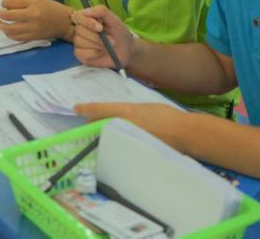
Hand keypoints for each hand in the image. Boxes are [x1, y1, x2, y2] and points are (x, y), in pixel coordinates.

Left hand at [0, 0, 73, 41]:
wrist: (64, 22)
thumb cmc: (50, 7)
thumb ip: (21, 2)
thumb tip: (5, 7)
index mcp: (33, 3)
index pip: (12, 3)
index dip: (3, 3)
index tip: (2, 4)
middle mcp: (32, 16)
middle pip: (9, 16)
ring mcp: (32, 28)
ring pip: (10, 29)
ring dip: (1, 26)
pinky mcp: (32, 37)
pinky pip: (16, 38)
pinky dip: (9, 34)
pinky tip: (6, 31)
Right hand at [73, 6, 136, 69]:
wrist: (126, 51)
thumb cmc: (119, 33)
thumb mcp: (114, 20)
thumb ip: (101, 11)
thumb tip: (85, 11)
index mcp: (87, 18)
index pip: (78, 16)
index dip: (87, 22)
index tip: (100, 28)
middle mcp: (81, 29)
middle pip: (79, 30)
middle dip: (96, 37)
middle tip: (111, 40)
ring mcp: (79, 42)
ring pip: (79, 41)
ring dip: (96, 45)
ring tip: (107, 47)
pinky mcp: (80, 54)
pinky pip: (80, 52)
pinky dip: (93, 53)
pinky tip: (100, 53)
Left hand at [74, 103, 194, 153]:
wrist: (184, 133)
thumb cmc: (167, 117)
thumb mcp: (146, 108)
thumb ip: (130, 111)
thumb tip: (121, 114)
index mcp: (127, 112)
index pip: (101, 109)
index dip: (86, 108)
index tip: (75, 108)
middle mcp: (124, 125)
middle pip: (99, 124)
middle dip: (93, 124)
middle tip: (89, 122)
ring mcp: (128, 139)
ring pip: (106, 136)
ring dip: (102, 135)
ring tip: (101, 133)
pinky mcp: (132, 152)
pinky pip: (117, 147)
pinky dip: (114, 145)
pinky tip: (115, 145)